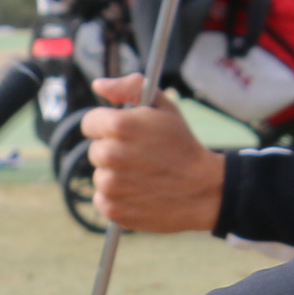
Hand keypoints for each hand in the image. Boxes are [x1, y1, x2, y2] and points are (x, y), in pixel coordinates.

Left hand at [82, 72, 226, 233]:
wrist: (204, 189)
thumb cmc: (182, 145)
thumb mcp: (163, 107)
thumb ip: (130, 88)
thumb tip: (99, 85)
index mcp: (119, 125)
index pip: (90, 122)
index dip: (108, 126)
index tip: (126, 135)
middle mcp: (110, 154)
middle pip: (95, 150)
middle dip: (113, 151)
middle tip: (140, 157)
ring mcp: (110, 185)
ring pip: (100, 175)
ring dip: (115, 176)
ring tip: (143, 176)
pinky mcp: (113, 209)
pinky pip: (102, 199)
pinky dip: (117, 198)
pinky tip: (139, 193)